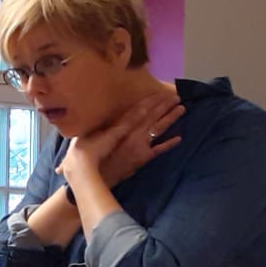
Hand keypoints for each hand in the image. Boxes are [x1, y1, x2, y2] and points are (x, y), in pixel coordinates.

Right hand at [63, 89, 183, 189]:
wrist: (89, 174)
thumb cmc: (84, 156)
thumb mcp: (88, 136)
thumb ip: (98, 128)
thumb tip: (102, 120)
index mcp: (118, 126)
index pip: (137, 110)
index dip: (149, 101)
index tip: (158, 93)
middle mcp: (131, 133)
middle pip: (151, 116)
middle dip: (163, 105)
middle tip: (175, 96)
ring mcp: (138, 145)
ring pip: (158, 128)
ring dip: (170, 118)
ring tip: (181, 108)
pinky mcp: (142, 158)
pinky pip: (158, 150)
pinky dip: (168, 144)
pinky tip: (179, 138)